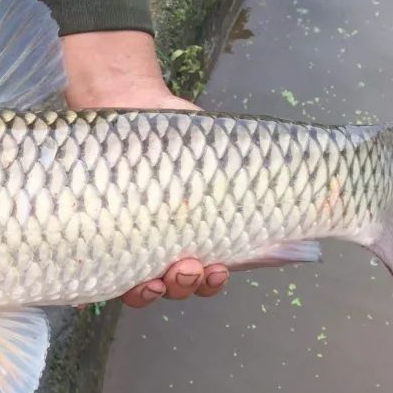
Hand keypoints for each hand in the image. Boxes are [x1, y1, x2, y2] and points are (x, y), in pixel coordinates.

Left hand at [62, 31, 228, 307]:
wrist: (129, 103)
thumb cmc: (178, 136)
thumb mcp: (217, 158)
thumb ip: (242, 188)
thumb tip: (296, 228)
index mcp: (190, 237)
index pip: (203, 279)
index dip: (209, 284)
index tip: (217, 269)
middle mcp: (158, 247)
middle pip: (172, 286)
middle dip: (184, 284)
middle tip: (191, 267)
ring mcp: (126, 243)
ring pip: (139, 285)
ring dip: (153, 289)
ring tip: (164, 270)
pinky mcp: (96, 237)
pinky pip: (97, 272)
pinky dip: (102, 286)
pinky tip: (107, 288)